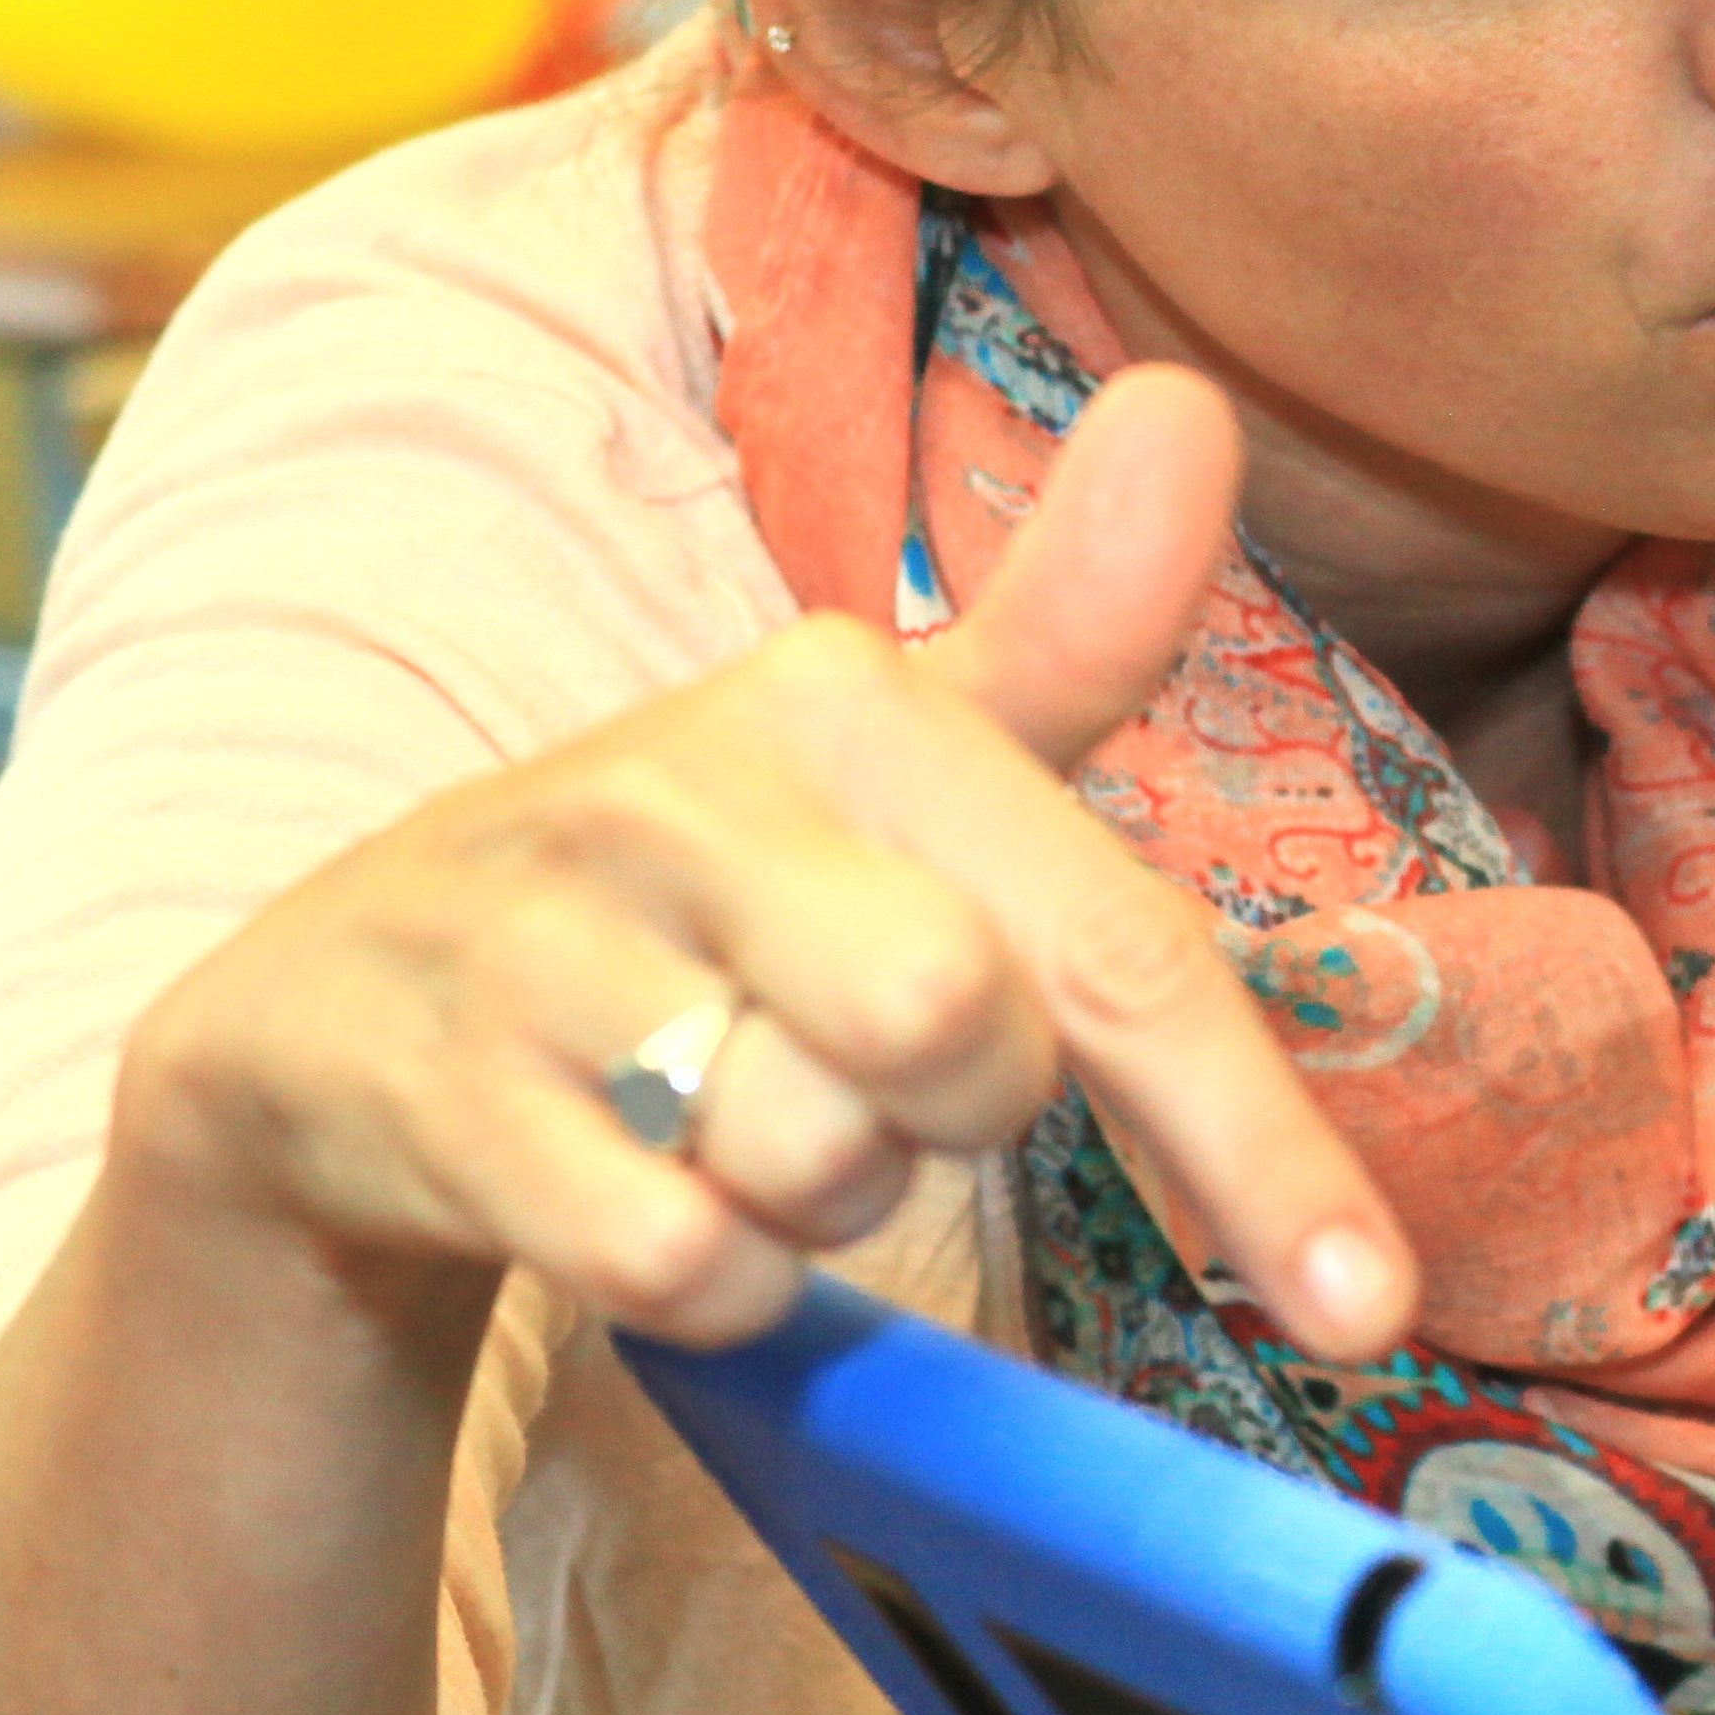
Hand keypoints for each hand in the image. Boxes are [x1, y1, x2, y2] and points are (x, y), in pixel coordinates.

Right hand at [103, 362, 1409, 1356]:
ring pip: (813, 1155)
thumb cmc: (708, 886)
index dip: (1261, 1141)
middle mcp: (685, 788)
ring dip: (813, 1191)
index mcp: (841, 702)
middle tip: (869, 1072)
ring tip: (730, 1113)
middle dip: (955, 1114)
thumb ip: (1074, 627)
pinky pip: (675, 1257)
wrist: (343, 1008)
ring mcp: (539, 938)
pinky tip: (650, 1198)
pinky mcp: (430, 1091)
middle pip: (963, 1039)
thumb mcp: (892, 755)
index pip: (1114, 943)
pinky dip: (709, 1279)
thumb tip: (1196, 406)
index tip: (1371, 1309)